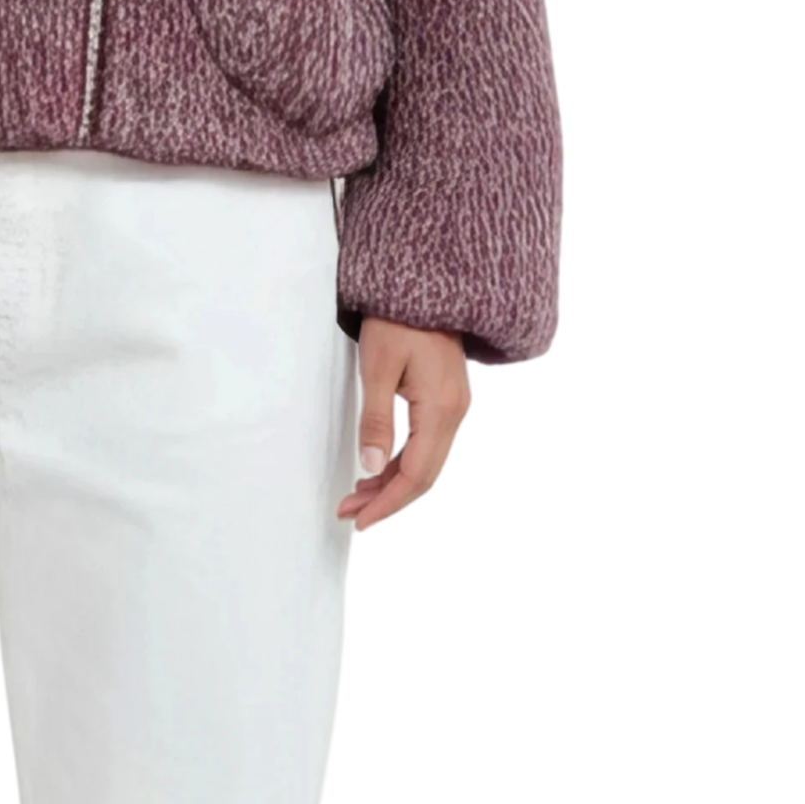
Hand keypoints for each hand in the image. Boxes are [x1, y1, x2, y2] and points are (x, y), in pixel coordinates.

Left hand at [337, 320, 470, 530]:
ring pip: (425, 461)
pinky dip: (401, 461)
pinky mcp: (445, 399)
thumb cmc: (399, 319)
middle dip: (387, 498)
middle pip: (424, 475)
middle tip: (350, 511)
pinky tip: (378, 467)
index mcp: (441, 410)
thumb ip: (375, 420)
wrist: (425, 283)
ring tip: (357, 495)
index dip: (388, 503)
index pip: (417, 475)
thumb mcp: (378, 368)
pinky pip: (426, 444)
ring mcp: (453, 407)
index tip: (361, 519)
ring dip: (392, 482)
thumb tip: (370, 466)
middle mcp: (454, 413)